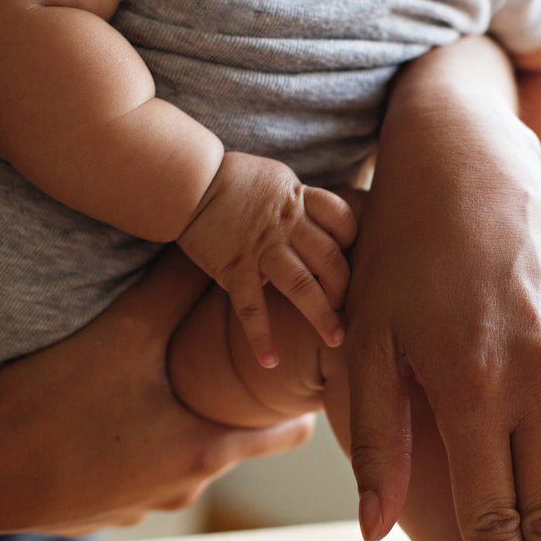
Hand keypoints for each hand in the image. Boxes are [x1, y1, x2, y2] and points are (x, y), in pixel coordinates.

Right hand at [0, 248, 316, 534]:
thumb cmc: (54, 403)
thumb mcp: (124, 332)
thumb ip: (175, 287)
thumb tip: (222, 242)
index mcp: (206, 450)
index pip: (293, 432)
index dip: (299, 399)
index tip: (299, 364)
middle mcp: (185, 488)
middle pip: (236, 443)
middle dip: (238, 405)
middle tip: (230, 360)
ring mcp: (141, 506)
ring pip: (183, 460)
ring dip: (181, 425)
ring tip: (163, 382)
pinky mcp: (100, 513)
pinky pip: (137, 475)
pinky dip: (135, 447)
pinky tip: (108, 415)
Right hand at [177, 151, 356, 367]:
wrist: (188, 181)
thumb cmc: (233, 180)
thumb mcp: (276, 179)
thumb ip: (298, 204)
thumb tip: (317, 233)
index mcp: (298, 199)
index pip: (342, 220)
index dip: (352, 242)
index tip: (350, 260)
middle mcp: (286, 224)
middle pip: (330, 258)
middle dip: (344, 288)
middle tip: (348, 309)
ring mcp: (260, 248)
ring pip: (302, 284)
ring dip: (322, 315)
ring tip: (335, 339)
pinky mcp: (234, 268)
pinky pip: (251, 308)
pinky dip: (261, 337)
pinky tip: (270, 361)